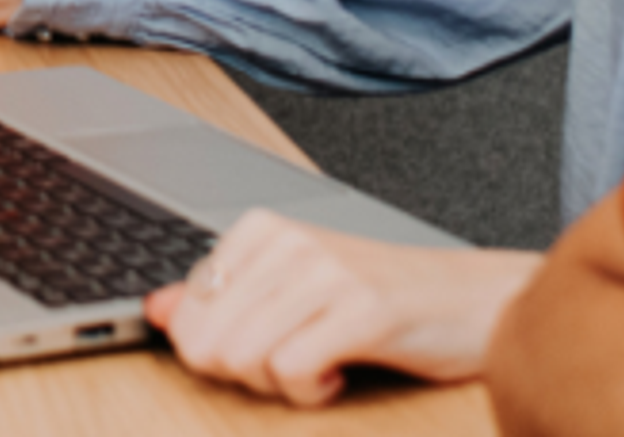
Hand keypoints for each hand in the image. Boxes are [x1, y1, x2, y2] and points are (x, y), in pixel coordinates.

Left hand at [146, 211, 540, 401]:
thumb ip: (220, 302)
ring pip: (244, 358)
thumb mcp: (289, 294)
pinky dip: (311, 393)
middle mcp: (288, 241)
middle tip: (292, 361)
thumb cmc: (377, 302)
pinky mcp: (360, 311)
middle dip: (245, 373)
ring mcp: (325, 272)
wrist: (468, 302)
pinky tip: (338, 373)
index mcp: (262, 230)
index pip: (189, 313)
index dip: (220, 351)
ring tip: (318, 362)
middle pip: (209, 341)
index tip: (264, 344)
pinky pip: (292, 371)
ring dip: (280, 384)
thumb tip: (155, 313)